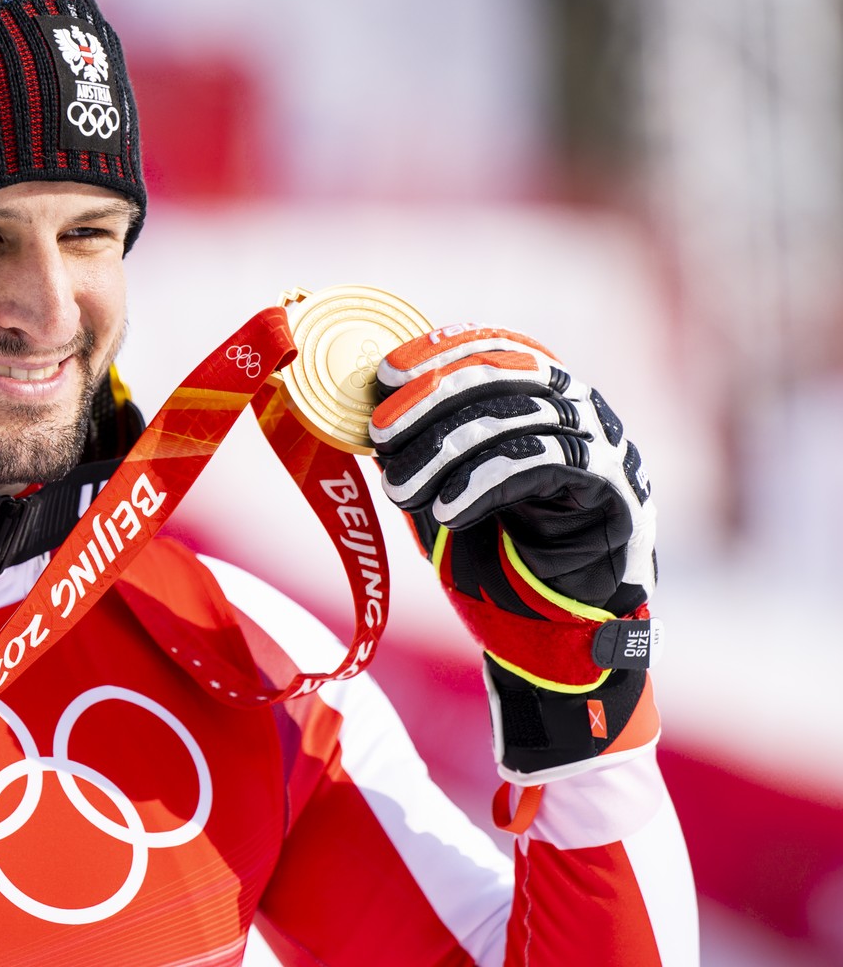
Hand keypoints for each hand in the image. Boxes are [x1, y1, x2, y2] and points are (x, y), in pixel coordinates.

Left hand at [370, 324, 660, 781]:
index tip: (383, 376)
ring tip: (401, 489)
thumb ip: (419, 447)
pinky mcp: (616, 491)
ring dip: (445, 451)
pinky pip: (544, 465)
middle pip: (502, 376)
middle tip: (379, 436)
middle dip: (429, 402)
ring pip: (517, 420)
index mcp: (542, 395)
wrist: (557, 635)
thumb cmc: (498, 557)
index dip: (436, 354)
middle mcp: (580, 409)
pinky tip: (446, 510)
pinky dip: (484, 483)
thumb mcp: (444, 488)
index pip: (492, 348)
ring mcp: (604, 446)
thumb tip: (365, 408)